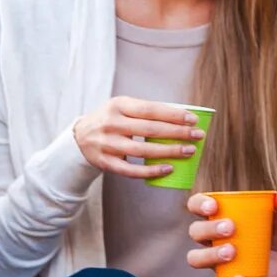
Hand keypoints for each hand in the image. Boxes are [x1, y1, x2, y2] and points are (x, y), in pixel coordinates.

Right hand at [72, 96, 203, 179]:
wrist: (78, 138)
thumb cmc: (110, 120)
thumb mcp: (121, 107)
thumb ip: (144, 111)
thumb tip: (181, 118)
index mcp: (118, 105)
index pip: (150, 110)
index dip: (173, 115)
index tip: (193, 119)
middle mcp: (111, 124)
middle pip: (150, 130)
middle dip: (177, 133)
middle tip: (197, 136)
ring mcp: (107, 144)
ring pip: (143, 150)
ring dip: (169, 152)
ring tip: (188, 151)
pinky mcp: (106, 163)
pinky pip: (132, 170)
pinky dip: (151, 171)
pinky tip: (168, 168)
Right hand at [186, 190, 276, 276]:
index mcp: (221, 215)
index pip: (198, 205)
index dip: (199, 204)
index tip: (213, 206)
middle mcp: (214, 237)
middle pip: (196, 231)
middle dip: (208, 229)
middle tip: (231, 228)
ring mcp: (218, 260)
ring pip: (197, 258)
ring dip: (210, 254)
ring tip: (232, 252)